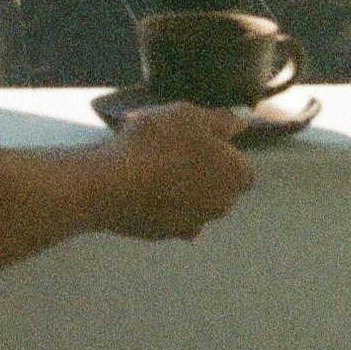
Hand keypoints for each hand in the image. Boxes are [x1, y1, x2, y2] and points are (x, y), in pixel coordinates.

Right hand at [93, 102, 253, 240]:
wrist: (109, 185)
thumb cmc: (154, 143)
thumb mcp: (188, 115)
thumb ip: (220, 120)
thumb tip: (240, 122)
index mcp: (236, 175)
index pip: (241, 167)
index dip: (222, 153)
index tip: (199, 141)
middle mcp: (221, 205)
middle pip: (218, 186)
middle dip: (202, 171)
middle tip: (172, 149)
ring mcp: (192, 224)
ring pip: (193, 202)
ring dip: (180, 188)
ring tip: (151, 166)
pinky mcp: (164, 235)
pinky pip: (168, 215)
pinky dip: (159, 204)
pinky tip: (139, 186)